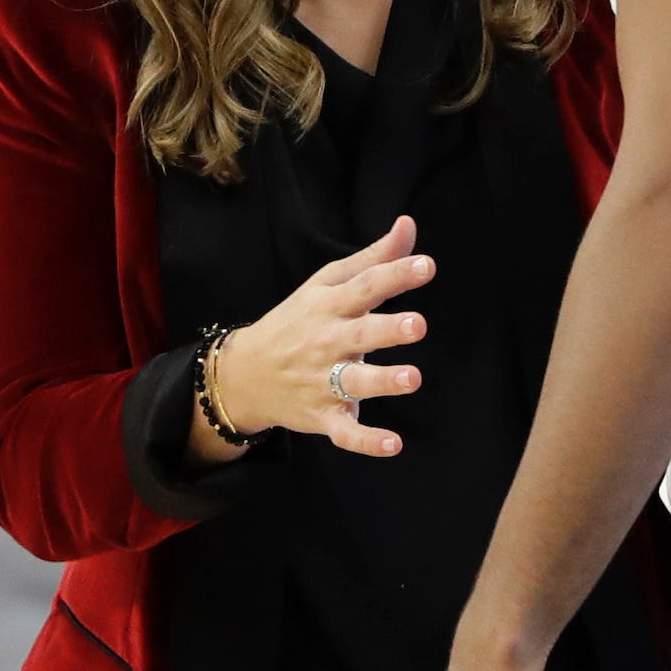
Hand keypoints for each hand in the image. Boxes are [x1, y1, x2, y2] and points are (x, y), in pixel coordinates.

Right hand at [207, 215, 431, 456]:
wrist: (244, 374)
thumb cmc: (297, 322)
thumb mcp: (327, 284)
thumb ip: (373, 259)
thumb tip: (408, 225)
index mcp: (329, 306)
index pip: (365, 286)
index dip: (395, 275)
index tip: (426, 266)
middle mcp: (326, 342)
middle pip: (360, 334)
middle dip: (388, 331)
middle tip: (419, 325)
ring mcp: (322, 381)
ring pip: (354, 382)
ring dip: (383, 382)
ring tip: (412, 378)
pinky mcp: (323, 416)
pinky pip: (345, 432)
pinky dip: (366, 441)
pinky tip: (394, 444)